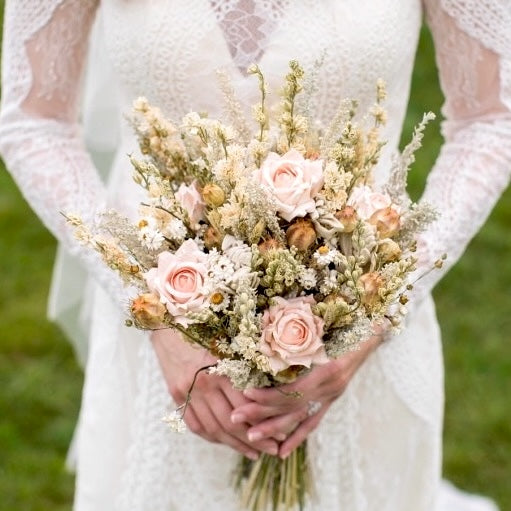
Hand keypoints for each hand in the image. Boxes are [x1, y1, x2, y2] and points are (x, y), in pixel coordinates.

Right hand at [151, 328, 279, 459]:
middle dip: (254, 440)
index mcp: (220, 369)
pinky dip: (211, 437)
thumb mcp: (227, 345)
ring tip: (252, 453)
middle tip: (272, 449)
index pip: (245, 405)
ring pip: (213, 428)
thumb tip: (268, 392)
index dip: (263, 422)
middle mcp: (203, 383)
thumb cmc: (204, 330)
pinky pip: (195, 425)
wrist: (169, 324)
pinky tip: (225, 442)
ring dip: (234, 444)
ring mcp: (187, 392)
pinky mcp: (176, 395)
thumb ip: (244, 368)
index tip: (280, 432)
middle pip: (230, 422)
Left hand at [231, 333, 382, 457]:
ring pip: (300, 417)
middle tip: (235, 418)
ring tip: (250, 436)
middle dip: (261, 413)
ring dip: (274, 428)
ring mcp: (332, 394)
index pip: (293, 389)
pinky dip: (297, 436)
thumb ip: (300, 325)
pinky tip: (282, 451)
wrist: (371, 329)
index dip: (269, 393)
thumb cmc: (346, 321)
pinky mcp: (333, 398)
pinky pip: (313, 421)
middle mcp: (331, 385)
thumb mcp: (323, 321)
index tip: (245, 392)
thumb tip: (266, 319)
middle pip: (291, 405)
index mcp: (328, 367)